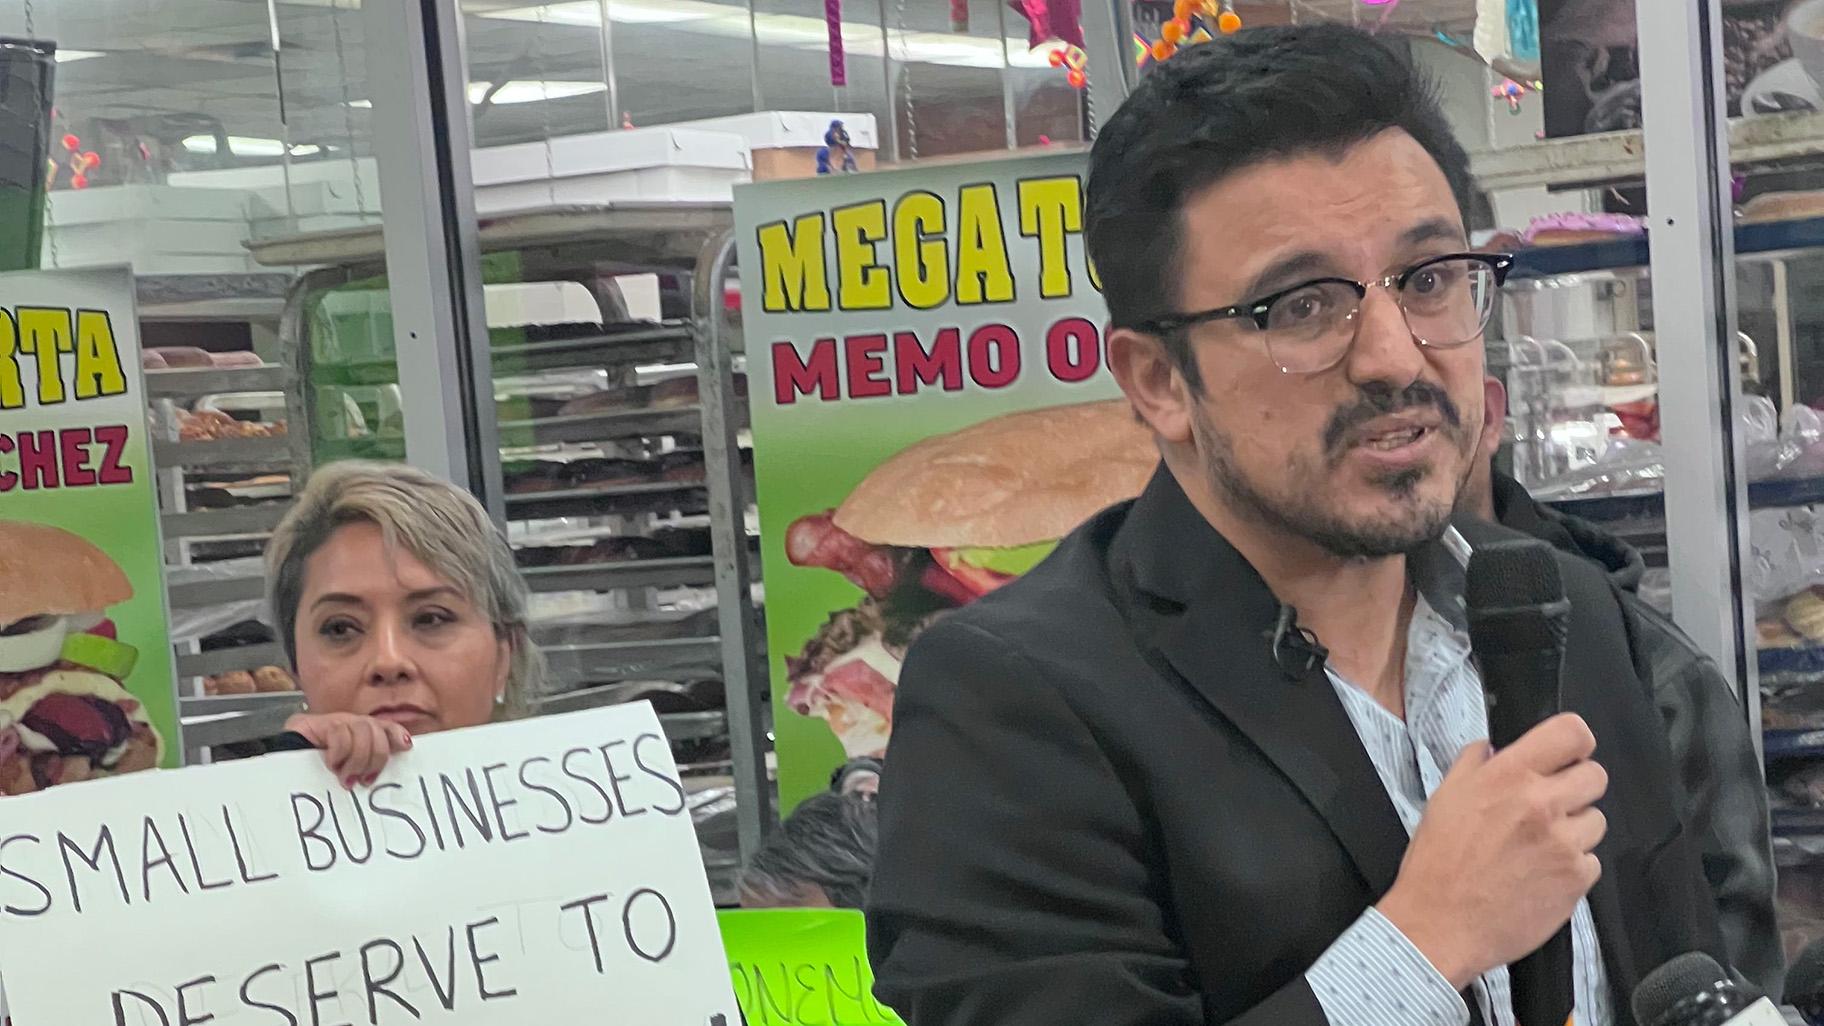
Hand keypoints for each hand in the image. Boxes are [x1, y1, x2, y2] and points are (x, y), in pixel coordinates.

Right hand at [284, 712, 412, 788]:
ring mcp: (332, 721)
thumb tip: (383, 773)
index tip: (405, 747)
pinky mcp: (315, 723)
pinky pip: (340, 732)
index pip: (386, 727)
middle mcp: (348, 723)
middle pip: (377, 730)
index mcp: (359, 734)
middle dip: (375, 757)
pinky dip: (339, 752)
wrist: (278, 763)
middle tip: (363, 779)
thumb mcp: (346, 772)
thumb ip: (365, 768)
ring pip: (363, 729)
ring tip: (345, 776)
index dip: (396, 735)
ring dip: (357, 759)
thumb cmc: (312, 774)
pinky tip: (331, 763)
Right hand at [1376, 713, 1607, 988]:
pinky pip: (1592, 861)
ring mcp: (1564, 844)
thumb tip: (1493, 748)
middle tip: (1550, 804)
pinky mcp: (1576, 880)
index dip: (1574, 742)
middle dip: (1576, 787)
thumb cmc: (1437, 865)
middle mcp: (1542, 804)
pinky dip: (1572, 866)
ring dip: (1574, 829)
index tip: (1567, 755)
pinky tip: (1541, 874)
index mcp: (1508, 776)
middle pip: (1596, 776)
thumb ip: (1473, 764)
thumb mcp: (1444, 798)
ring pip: (1596, 820)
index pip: (1572, 733)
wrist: (1440, 924)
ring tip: (1539, 846)